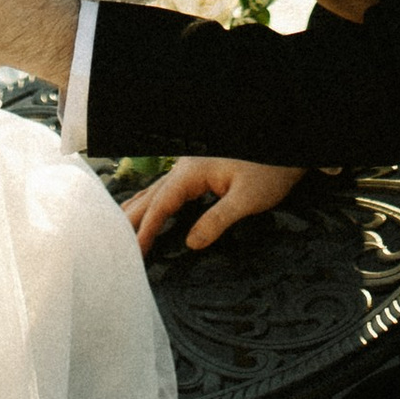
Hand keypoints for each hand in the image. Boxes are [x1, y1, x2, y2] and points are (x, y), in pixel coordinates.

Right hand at [126, 151, 306, 254]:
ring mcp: (191, 166)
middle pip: (152, 195)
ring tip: (121, 230)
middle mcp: (186, 167)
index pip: (161, 204)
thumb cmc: (270, 169)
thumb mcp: (247, 199)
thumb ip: (218, 220)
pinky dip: (154, 203)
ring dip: (140, 211)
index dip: (146, 229)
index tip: (135, 252)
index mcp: (192, 172)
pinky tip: (149, 210)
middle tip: (114, 245)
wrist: (285, 147)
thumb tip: (192, 243)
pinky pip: (169, 189)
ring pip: (158, 191)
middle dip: (132, 220)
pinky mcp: (199, 170)